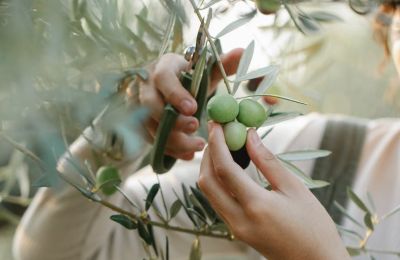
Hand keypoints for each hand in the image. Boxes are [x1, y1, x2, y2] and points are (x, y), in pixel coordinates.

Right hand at [130, 49, 242, 160]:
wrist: (176, 87)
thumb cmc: (192, 77)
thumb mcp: (207, 70)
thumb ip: (224, 63)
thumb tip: (243, 51)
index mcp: (163, 67)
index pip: (162, 78)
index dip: (175, 94)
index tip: (194, 108)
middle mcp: (147, 86)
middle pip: (150, 105)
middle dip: (172, 120)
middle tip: (195, 127)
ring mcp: (142, 107)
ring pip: (150, 126)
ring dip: (173, 139)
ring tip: (198, 146)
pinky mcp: (144, 125)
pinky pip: (152, 141)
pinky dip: (171, 150)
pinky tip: (188, 155)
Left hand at [198, 122, 349, 259]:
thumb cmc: (314, 226)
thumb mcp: (295, 189)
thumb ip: (268, 161)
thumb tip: (249, 136)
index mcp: (256, 206)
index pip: (224, 169)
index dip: (217, 143)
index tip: (216, 123)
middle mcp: (238, 219)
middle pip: (207, 181)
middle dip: (208, 154)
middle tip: (216, 133)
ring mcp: (234, 228)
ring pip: (209, 193)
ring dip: (210, 167)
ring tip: (222, 145)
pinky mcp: (236, 230)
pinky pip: (217, 202)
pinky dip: (217, 181)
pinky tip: (229, 167)